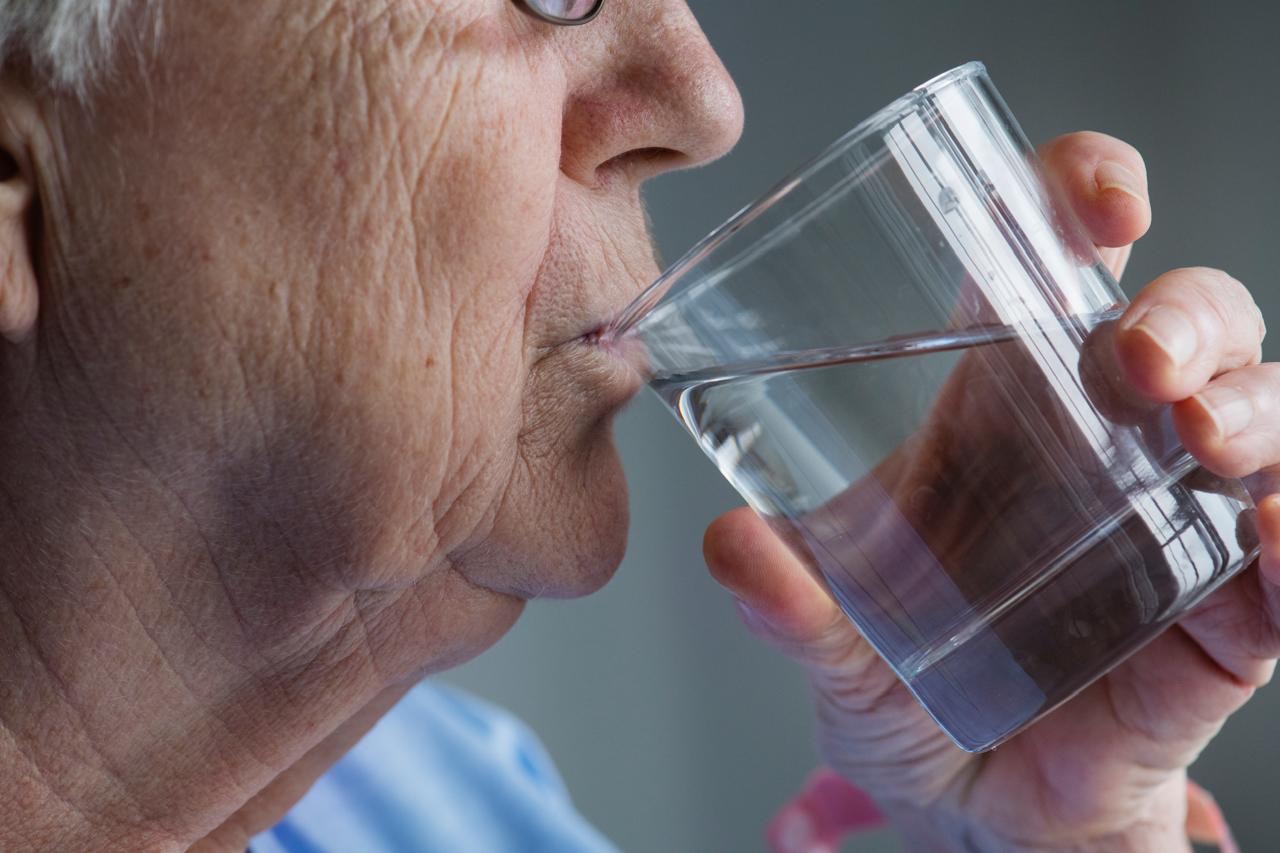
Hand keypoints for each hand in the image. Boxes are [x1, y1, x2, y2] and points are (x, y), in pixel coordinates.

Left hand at [704, 131, 1279, 850]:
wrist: (966, 811)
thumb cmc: (901, 696)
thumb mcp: (834, 646)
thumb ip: (788, 604)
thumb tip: (729, 542)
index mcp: (999, 410)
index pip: (1057, 263)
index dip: (1088, 199)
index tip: (1101, 200)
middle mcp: (1100, 444)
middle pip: (1185, 322)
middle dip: (1184, 316)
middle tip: (1137, 360)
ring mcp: (1170, 523)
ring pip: (1258, 413)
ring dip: (1252, 405)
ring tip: (1202, 439)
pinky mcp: (1220, 620)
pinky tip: (1272, 537)